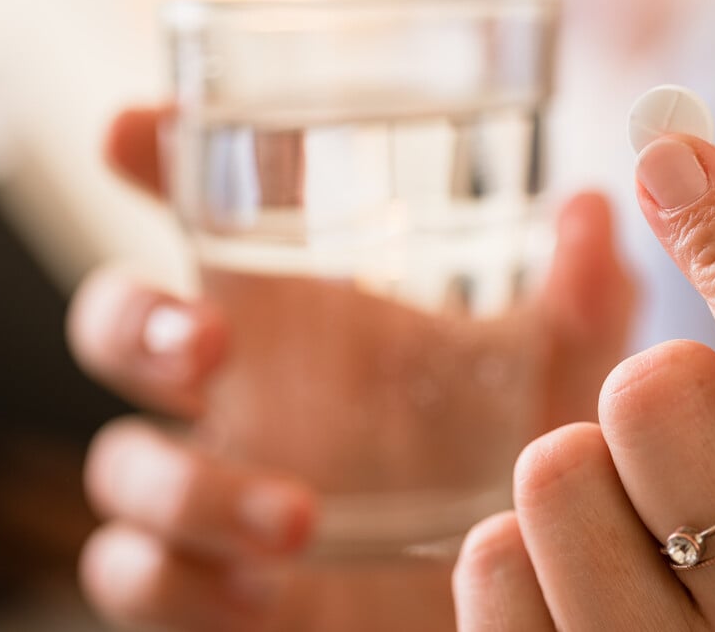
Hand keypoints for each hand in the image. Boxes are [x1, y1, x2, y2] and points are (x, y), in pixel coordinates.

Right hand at [69, 109, 634, 630]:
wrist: (505, 589)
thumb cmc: (514, 461)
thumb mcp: (559, 377)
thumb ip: (583, 300)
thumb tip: (594, 205)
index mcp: (308, 317)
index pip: (207, 215)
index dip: (150, 159)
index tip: (132, 129)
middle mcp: (246, 392)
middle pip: (120, 327)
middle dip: (134, 320)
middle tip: (207, 342)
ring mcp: (219, 484)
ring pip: (122, 464)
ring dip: (184, 484)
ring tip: (297, 517)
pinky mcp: (213, 583)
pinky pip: (137, 578)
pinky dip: (176, 582)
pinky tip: (260, 590)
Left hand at [453, 136, 714, 629]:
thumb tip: (684, 159)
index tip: (672, 158)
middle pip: (659, 396)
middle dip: (655, 385)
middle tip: (685, 444)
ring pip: (556, 473)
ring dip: (584, 471)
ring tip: (641, 529)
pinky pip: (493, 561)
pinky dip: (524, 551)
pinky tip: (587, 588)